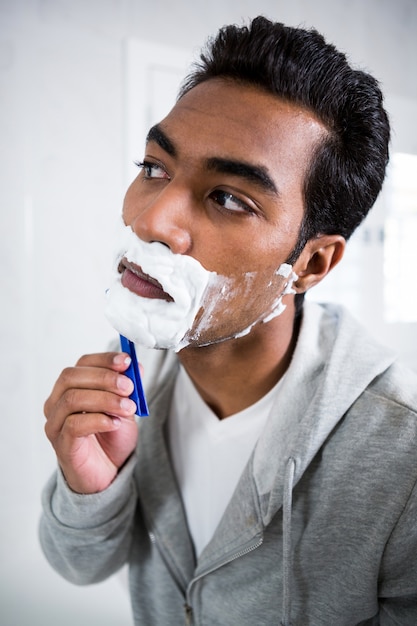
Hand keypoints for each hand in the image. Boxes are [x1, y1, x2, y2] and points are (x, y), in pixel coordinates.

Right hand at [44, 352, 138, 493]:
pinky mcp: (61, 444)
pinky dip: (98, 420)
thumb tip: (136, 367)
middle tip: (128, 387)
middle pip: (71, 377)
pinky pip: (74, 425)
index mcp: (71, 388)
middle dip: (104, 378)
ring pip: (72, 399)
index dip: (104, 359)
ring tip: (127, 408)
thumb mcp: (124, 408)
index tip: (126, 361)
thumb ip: (127, 389)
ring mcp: (56, 423)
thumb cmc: (110, 438)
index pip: (82, 364)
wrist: (106, 473)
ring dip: (105, 399)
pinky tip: (114, 423)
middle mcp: (57, 402)